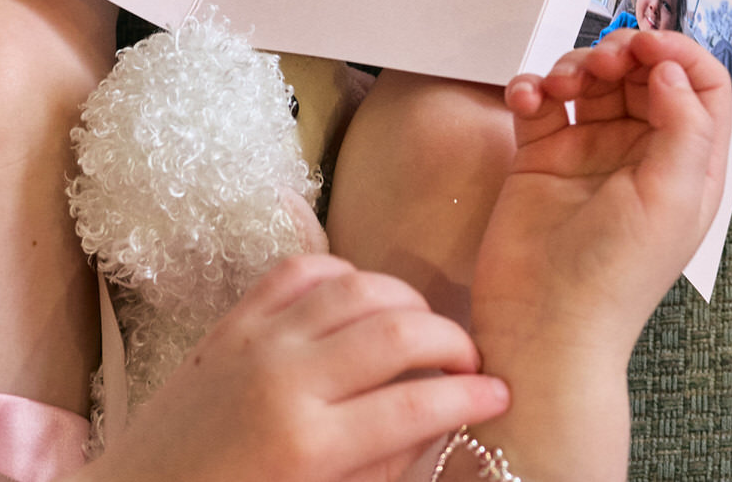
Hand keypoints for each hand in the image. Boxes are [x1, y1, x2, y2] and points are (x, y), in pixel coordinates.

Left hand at [81, 254, 508, 481]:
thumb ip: (380, 469)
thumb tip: (436, 425)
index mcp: (311, 446)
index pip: (418, 404)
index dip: (472, 397)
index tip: (501, 396)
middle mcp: (287, 380)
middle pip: (399, 332)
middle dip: (452, 340)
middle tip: (471, 361)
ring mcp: (256, 341)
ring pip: (356, 287)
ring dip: (405, 300)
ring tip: (424, 330)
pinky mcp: (231, 321)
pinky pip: (299, 270)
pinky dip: (342, 273)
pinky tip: (362, 299)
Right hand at [470, 28, 731, 369]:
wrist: (541, 323)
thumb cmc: (614, 277)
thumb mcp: (671, 199)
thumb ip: (684, 126)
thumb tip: (673, 69)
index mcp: (687, 165)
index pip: (701, 85)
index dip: (679, 53)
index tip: (647, 45)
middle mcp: (640, 154)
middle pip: (642, 72)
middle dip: (622, 53)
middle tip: (603, 62)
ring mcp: (588, 154)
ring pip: (589, 78)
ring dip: (574, 65)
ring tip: (560, 87)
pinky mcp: (540, 157)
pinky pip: (538, 101)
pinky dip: (530, 86)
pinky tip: (525, 100)